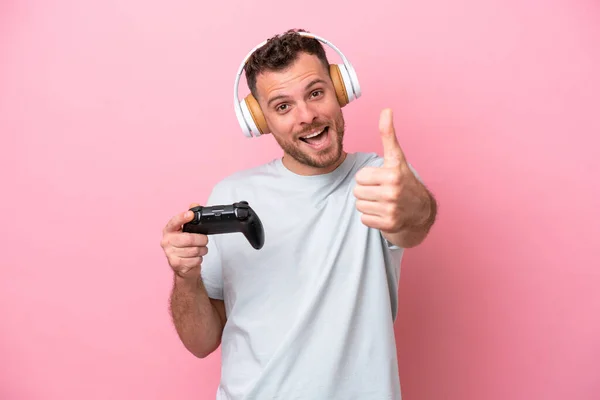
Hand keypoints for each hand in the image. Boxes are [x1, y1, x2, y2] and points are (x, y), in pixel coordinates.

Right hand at [160, 203, 208, 279]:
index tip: (191, 215)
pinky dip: (199, 259)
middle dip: (201, 240)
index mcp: (169, 231)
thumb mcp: (187, 232)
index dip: (182, 218)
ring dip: (202, 250)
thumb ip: (191, 218)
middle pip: (189, 239)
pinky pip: (194, 260)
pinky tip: (196, 258)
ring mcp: (170, 254)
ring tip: (201, 250)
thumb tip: (194, 205)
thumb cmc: (185, 247)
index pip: (174, 222)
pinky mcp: (176, 264)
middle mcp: (166, 241)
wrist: (183, 267)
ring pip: (194, 250)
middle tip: (204, 240)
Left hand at [354, 109, 430, 232]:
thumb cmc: (403, 180)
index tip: (381, 179)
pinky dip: (371, 218)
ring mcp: (392, 210)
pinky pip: (364, 219)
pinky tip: (384, 213)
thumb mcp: (396, 157)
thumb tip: (386, 109)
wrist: (420, 211)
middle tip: (381, 191)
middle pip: (357, 192)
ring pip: (359, 206)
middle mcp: (393, 192)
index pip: (360, 177)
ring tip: (383, 202)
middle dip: (367, 191)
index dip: (368, 177)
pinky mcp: (388, 225)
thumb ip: (388, 134)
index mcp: (393, 174)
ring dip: (368, 204)